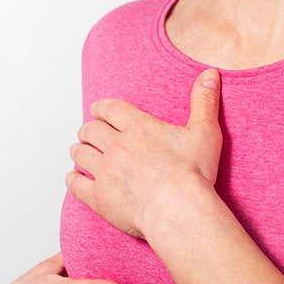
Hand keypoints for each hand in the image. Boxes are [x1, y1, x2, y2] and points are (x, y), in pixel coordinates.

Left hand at [66, 69, 222, 238]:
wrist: (178, 208)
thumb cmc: (192, 173)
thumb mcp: (205, 131)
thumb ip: (204, 101)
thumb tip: (210, 74)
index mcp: (138, 127)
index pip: (111, 109)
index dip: (102, 108)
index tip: (98, 110)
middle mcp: (116, 145)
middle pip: (91, 130)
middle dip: (88, 129)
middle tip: (88, 132)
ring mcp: (104, 171)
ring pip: (81, 154)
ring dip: (78, 150)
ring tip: (79, 151)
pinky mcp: (99, 197)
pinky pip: (76, 184)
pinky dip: (73, 179)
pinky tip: (73, 178)